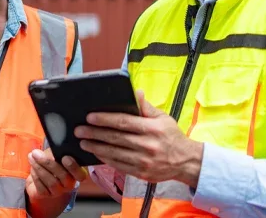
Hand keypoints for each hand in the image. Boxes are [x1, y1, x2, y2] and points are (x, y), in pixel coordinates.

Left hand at [26, 148, 87, 199]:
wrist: (39, 174)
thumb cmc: (51, 162)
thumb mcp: (56, 154)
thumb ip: (57, 152)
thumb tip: (54, 148)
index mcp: (76, 173)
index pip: (80, 175)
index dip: (74, 167)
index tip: (65, 157)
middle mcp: (69, 184)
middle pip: (63, 176)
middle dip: (49, 163)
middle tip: (37, 153)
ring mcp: (58, 191)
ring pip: (51, 182)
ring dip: (39, 168)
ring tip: (32, 157)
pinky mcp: (46, 195)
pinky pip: (41, 187)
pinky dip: (35, 176)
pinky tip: (32, 167)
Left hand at [74, 90, 203, 186]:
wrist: (186, 162)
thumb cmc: (172, 137)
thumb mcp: (163, 118)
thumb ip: (146, 106)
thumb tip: (135, 91)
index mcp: (153, 129)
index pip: (124, 122)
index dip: (105, 119)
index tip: (90, 117)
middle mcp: (148, 145)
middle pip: (115, 138)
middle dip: (94, 134)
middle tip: (79, 130)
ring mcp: (144, 161)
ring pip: (114, 154)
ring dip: (96, 147)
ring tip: (83, 142)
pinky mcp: (141, 173)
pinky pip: (119, 165)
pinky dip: (105, 159)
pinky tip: (96, 153)